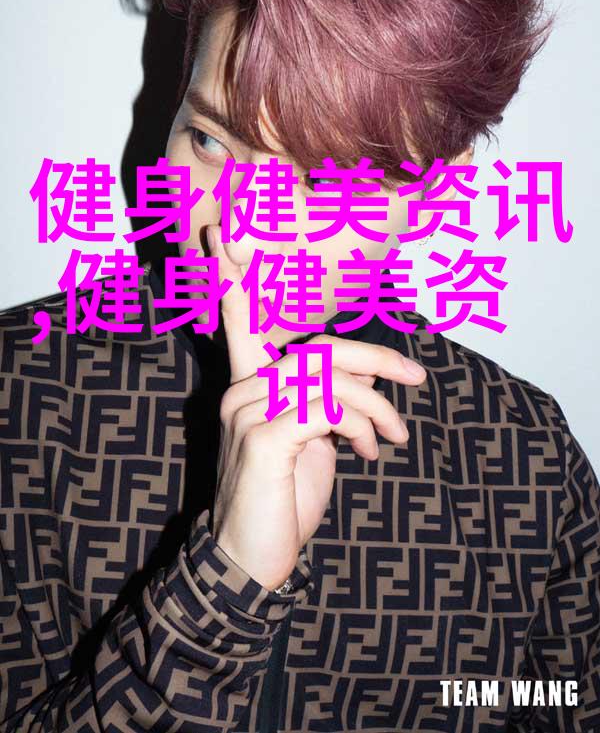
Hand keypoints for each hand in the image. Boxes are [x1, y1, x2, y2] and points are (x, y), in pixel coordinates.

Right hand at [207, 225, 426, 589]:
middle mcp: (241, 389)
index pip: (239, 321)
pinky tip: (366, 452)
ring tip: (393, 440)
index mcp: (249, 385)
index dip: (232, 276)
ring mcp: (247, 411)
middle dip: (377, 361)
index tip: (219, 230)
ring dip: (376, 407)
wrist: (252, 561)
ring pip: (330, 378)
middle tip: (417, 381)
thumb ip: (330, 400)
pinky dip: (359, 425)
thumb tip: (366, 376)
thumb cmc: (284, 497)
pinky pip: (327, 408)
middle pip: (320, 349)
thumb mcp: (315, 440)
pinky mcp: (264, 437)